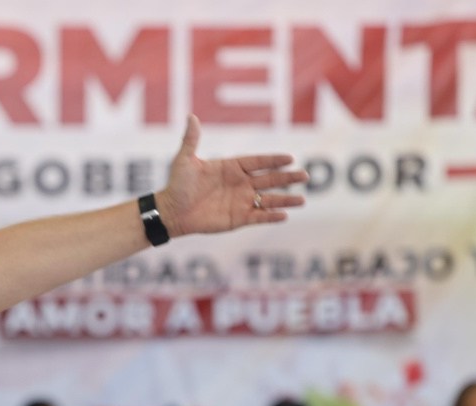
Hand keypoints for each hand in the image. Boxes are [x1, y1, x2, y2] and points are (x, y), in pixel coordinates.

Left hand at [154, 115, 307, 237]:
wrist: (171, 211)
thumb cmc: (177, 185)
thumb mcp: (184, 160)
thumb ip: (191, 140)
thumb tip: (191, 117)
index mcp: (231, 167)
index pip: (257, 162)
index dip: (273, 161)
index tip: (289, 158)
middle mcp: (240, 184)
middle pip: (269, 179)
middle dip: (287, 178)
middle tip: (304, 176)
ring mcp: (240, 201)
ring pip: (268, 199)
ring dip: (285, 199)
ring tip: (302, 199)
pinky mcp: (237, 218)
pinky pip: (258, 217)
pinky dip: (270, 217)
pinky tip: (284, 216)